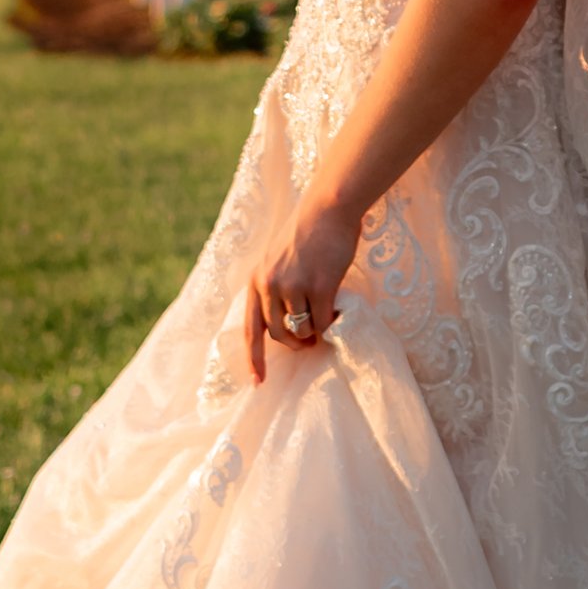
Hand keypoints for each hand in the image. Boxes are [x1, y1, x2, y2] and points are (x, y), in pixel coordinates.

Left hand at [243, 194, 362, 382]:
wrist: (327, 207)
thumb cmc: (307, 231)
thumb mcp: (278, 258)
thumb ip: (276, 285)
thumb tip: (288, 321)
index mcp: (256, 278)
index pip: (251, 328)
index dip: (254, 357)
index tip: (258, 381)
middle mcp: (270, 284)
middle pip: (278, 333)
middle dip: (293, 343)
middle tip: (309, 341)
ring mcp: (294, 286)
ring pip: (301, 330)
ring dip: (312, 333)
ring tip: (323, 322)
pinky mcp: (319, 287)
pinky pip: (322, 322)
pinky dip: (330, 323)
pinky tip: (336, 312)